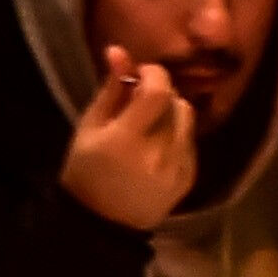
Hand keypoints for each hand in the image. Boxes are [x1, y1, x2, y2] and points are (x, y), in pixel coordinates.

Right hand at [62, 46, 197, 228]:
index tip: (141, 73)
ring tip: (148, 124)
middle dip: (160, 92)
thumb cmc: (86, 171)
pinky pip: (191, 141)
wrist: (100, 224)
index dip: (153, 73)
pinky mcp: (189, 179)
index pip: (158, 92)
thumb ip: (111, 89)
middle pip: (176, 102)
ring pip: (187, 119)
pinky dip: (177, 135)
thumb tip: (119, 51)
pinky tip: (155, 147)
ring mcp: (178, 169)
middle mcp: (158, 154)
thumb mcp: (89, 128)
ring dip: (171, 112)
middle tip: (139, 100)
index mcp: (126, 141)